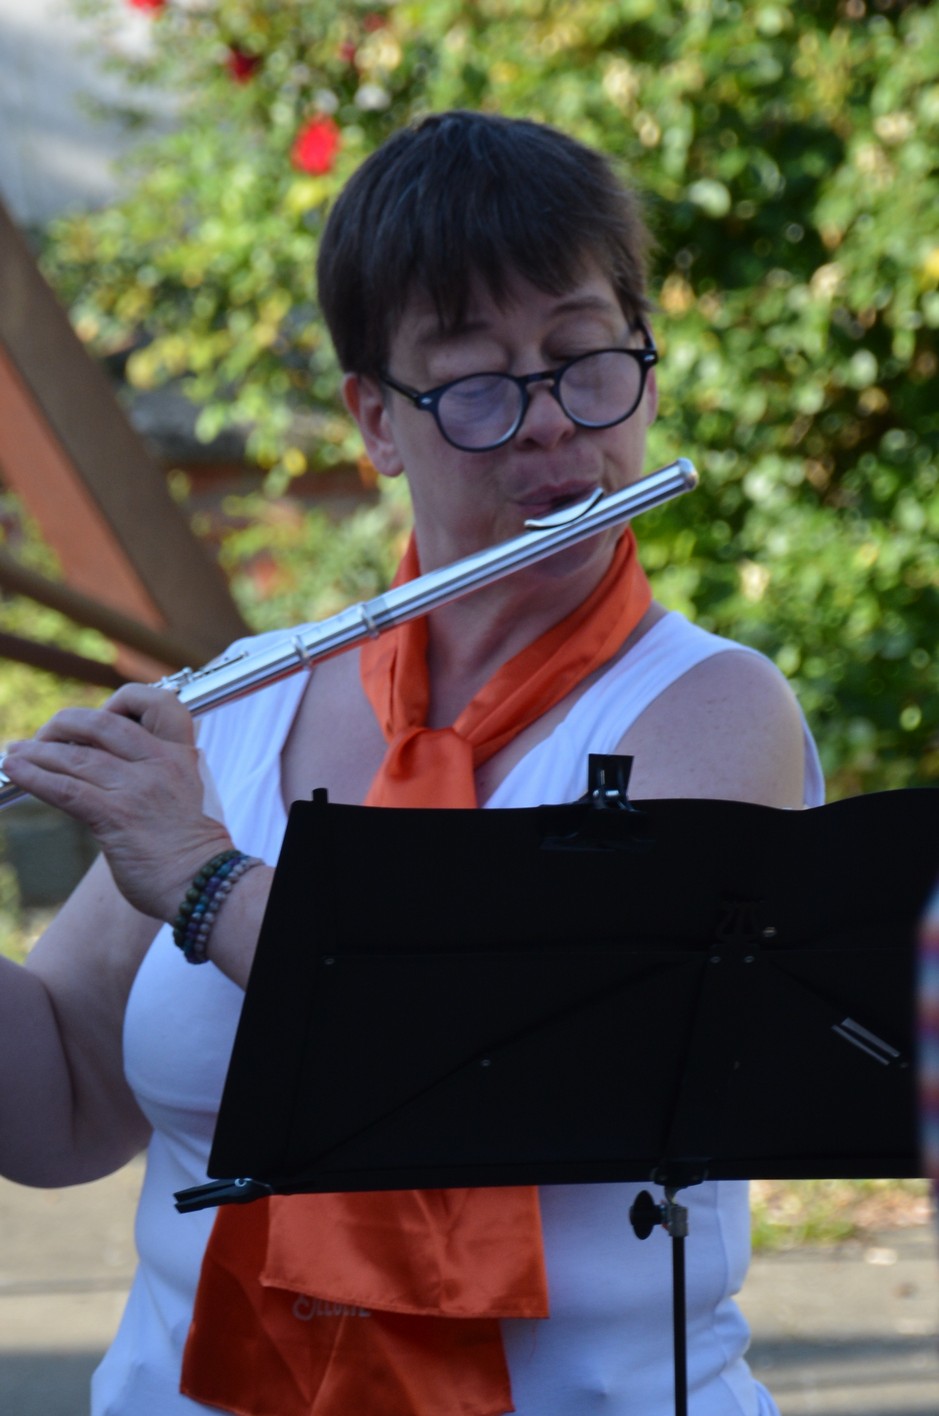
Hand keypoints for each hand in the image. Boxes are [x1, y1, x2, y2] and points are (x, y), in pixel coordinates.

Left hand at [2, 685, 232, 921]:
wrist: (203, 885)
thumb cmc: (189, 848)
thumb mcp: (183, 795)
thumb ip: (152, 774)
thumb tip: (101, 766)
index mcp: (180, 754)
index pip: (156, 703)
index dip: (121, 703)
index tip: (100, 718)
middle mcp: (160, 763)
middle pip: (102, 724)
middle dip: (65, 724)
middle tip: (43, 736)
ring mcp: (137, 788)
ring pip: (76, 757)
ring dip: (37, 753)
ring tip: (14, 753)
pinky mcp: (116, 816)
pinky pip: (65, 788)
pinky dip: (34, 777)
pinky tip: (15, 771)